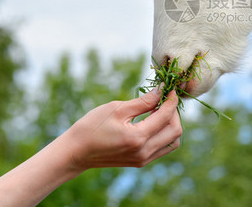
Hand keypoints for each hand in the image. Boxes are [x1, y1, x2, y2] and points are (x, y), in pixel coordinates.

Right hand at [63, 89, 181, 170]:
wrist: (76, 152)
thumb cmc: (92, 127)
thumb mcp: (117, 108)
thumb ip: (143, 101)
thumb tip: (162, 91)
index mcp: (138, 138)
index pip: (166, 117)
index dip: (171, 100)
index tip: (170, 88)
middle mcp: (144, 152)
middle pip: (175, 131)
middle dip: (174, 112)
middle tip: (165, 99)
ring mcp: (143, 160)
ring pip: (172, 142)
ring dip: (171, 124)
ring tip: (160, 110)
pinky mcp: (141, 162)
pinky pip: (163, 148)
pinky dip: (164, 134)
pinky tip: (153, 122)